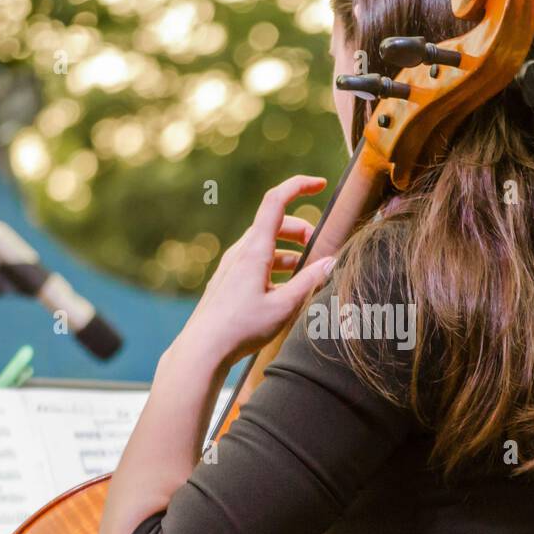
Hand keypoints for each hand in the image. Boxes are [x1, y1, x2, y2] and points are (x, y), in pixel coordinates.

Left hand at [173, 175, 333, 370]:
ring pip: (266, 245)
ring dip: (290, 251)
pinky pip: (256, 262)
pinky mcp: (229, 281)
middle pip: (275, 224)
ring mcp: (232, 266)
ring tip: (307, 274)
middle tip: (320, 250)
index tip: (320, 184)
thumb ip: (310, 282)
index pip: (276, 201)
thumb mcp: (284, 307)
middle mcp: (240, 253)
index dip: (299, 186)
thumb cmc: (241, 328)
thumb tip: (331, 262)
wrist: (202, 350)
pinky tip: (285, 290)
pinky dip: (276, 266)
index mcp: (254, 250)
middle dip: (302, 230)